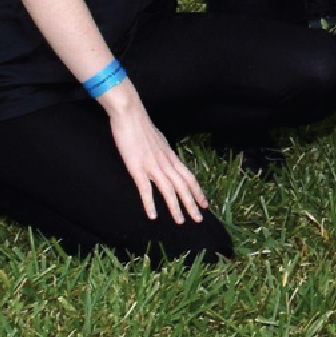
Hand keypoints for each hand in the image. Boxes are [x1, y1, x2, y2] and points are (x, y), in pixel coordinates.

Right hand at [106, 89, 207, 222]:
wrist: (130, 114)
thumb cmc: (141, 127)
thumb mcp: (158, 141)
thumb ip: (163, 152)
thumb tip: (167, 159)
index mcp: (171, 156)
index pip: (189, 176)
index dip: (198, 191)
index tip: (205, 204)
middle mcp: (166, 162)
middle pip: (184, 186)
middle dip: (192, 204)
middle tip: (200, 219)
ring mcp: (152, 165)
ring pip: (169, 190)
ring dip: (176, 207)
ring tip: (182, 222)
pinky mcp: (137, 167)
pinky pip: (145, 188)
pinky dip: (150, 203)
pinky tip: (153, 216)